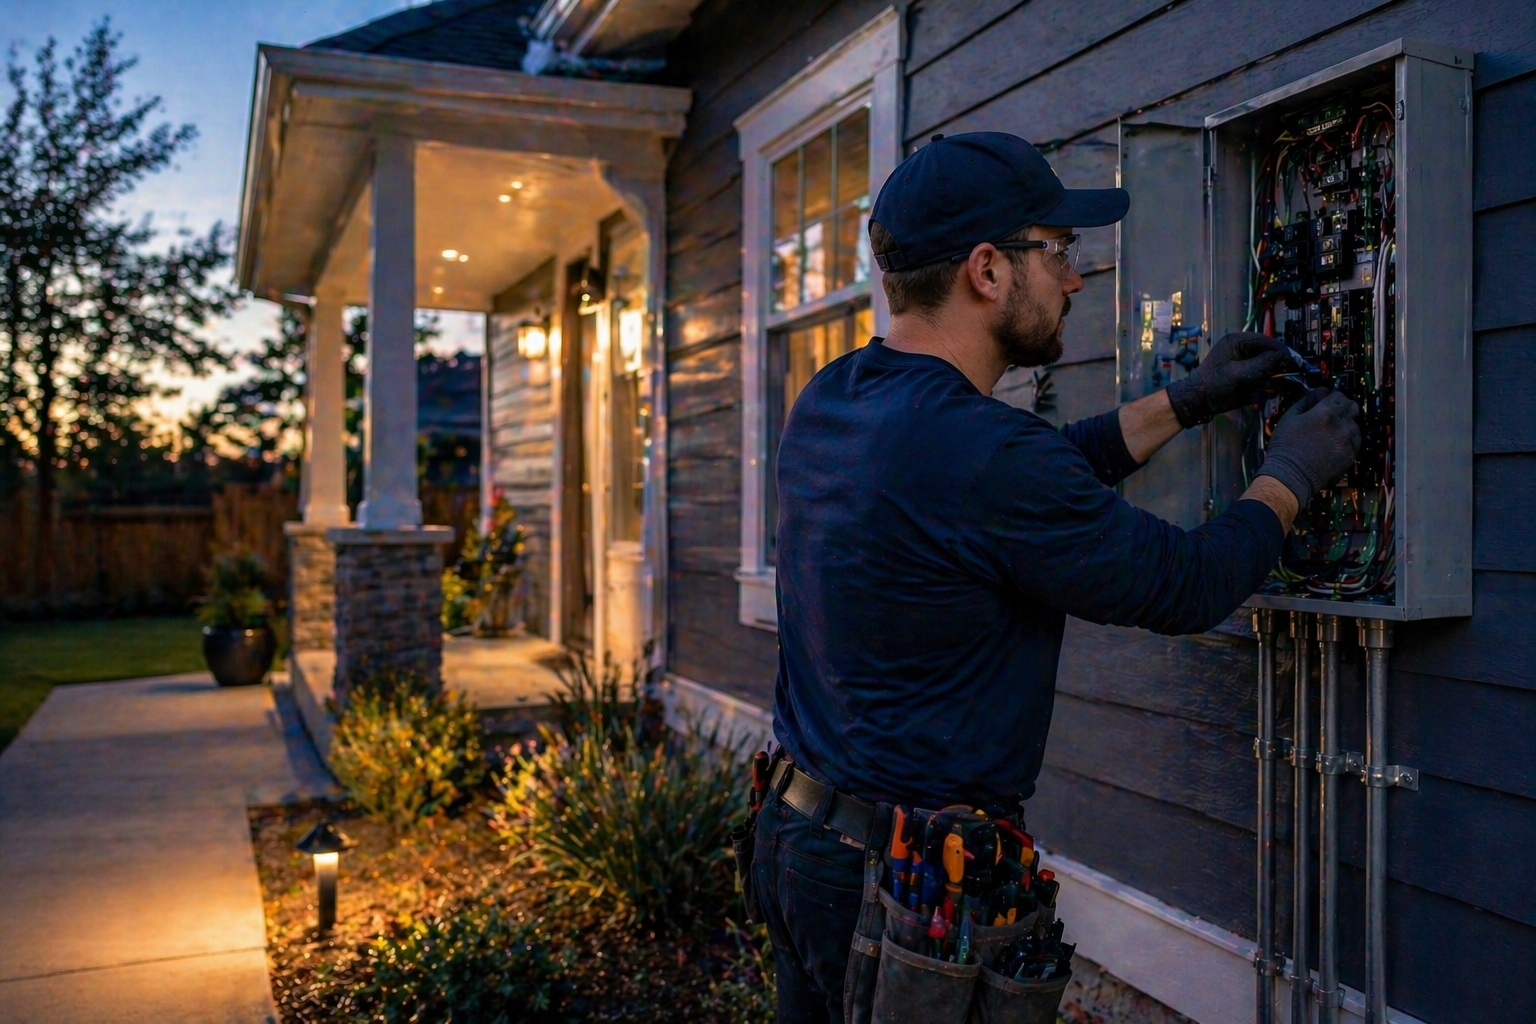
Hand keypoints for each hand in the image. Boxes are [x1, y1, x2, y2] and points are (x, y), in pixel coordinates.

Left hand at [1165, 332, 1292, 427]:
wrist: (1197, 403)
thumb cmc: (1212, 384)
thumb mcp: (1238, 373)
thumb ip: (1262, 364)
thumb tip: (1285, 357)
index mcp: (1238, 342)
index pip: (1267, 341)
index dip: (1283, 352)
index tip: (1295, 363)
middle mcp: (1243, 351)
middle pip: (1270, 356)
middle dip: (1277, 369)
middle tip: (1283, 380)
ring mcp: (1246, 365)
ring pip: (1269, 370)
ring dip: (1270, 381)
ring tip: (1264, 389)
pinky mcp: (1246, 379)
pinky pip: (1263, 381)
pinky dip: (1264, 389)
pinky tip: (1258, 395)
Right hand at [1255, 389, 1361, 507]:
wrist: (1290, 475)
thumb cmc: (1285, 447)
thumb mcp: (1290, 418)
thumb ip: (1307, 401)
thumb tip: (1321, 391)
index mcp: (1325, 412)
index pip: (1339, 395)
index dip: (1333, 397)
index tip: (1328, 401)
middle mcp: (1340, 425)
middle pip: (1353, 407)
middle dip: (1343, 408)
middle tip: (1332, 415)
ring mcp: (1347, 441)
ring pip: (1355, 425)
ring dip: (1346, 425)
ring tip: (1331, 433)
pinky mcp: (1350, 455)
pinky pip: (1355, 442)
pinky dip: (1347, 440)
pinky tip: (1334, 444)